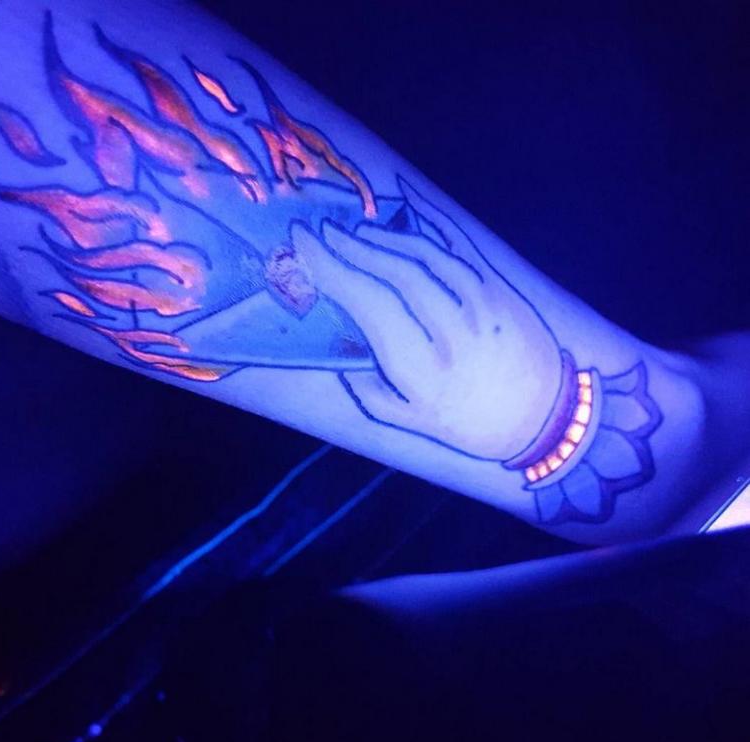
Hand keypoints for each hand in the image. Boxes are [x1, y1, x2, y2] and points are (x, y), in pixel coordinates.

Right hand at [291, 178, 562, 460]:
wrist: (544, 416)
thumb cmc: (470, 423)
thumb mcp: (410, 421)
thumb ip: (368, 391)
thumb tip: (340, 352)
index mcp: (422, 368)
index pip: (368, 303)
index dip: (332, 267)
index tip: (304, 243)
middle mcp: (451, 331)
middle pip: (394, 272)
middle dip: (352, 246)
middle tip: (323, 231)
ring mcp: (481, 305)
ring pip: (426, 256)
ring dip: (385, 238)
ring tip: (356, 232)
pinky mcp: (500, 290)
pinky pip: (460, 248)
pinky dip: (429, 225)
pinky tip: (407, 211)